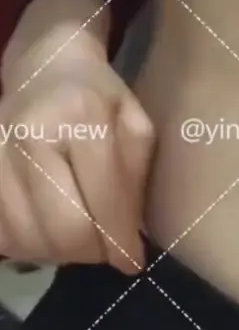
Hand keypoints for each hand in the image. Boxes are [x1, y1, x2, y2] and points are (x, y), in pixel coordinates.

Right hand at [0, 58, 154, 272]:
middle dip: (92, 252)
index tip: (132, 261)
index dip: (121, 242)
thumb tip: (128, 249)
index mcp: (81, 118)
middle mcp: (30, 136)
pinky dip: (28, 245)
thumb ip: (134, 182)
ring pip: (28, 241)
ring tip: (79, 233)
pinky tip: (47, 226)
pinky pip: (2, 236)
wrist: (43, 69)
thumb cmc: (99, 99)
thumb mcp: (135, 126)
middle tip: (106, 248)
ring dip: (60, 252)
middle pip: (63, 231)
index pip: (103, 202)